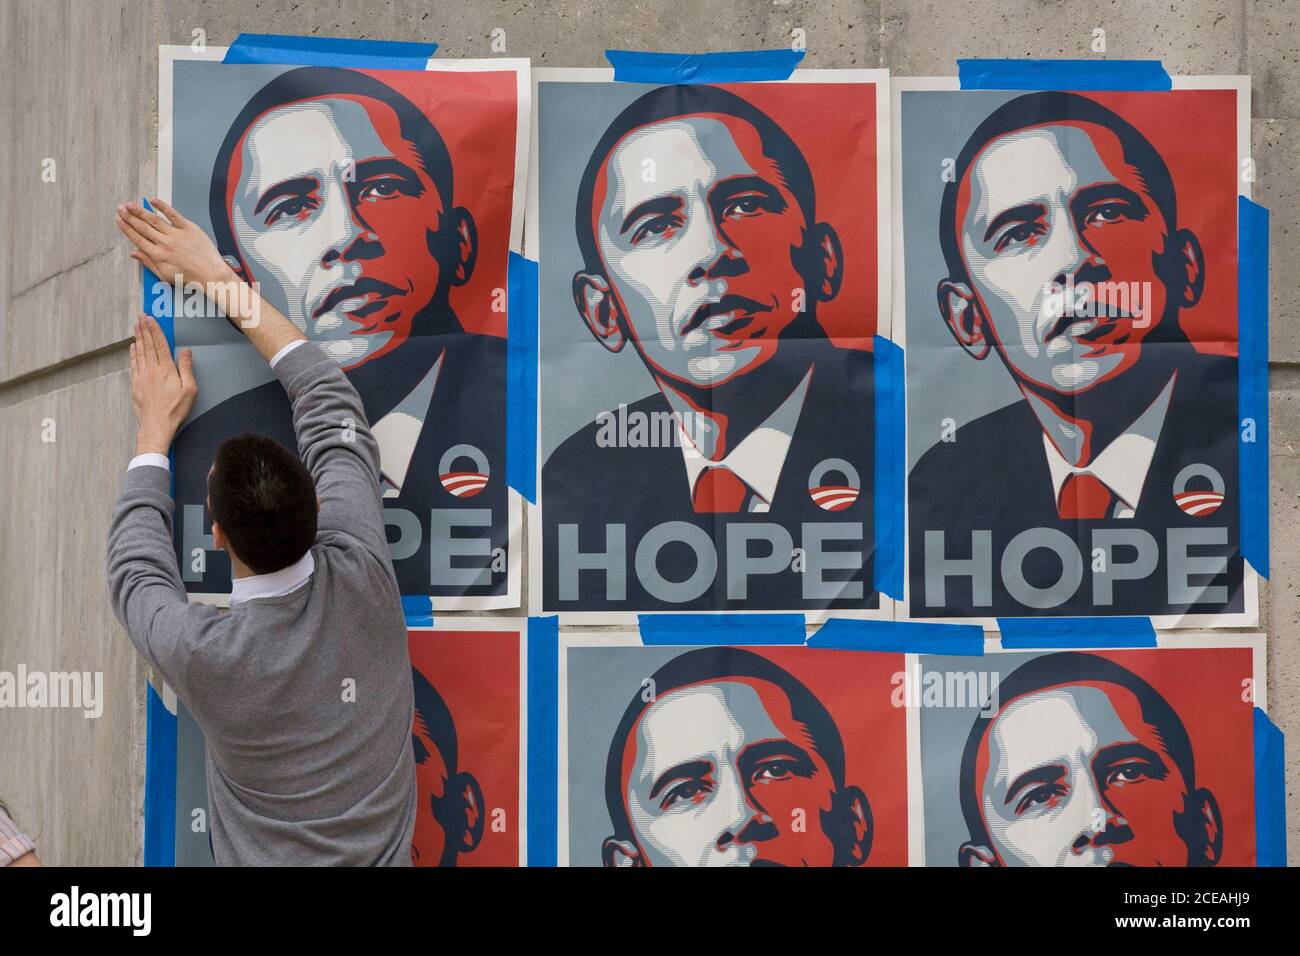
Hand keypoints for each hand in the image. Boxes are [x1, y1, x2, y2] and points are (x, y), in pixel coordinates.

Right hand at [116, 198, 234, 289]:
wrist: (211, 275)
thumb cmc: (190, 278)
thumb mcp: (165, 275)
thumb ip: (148, 263)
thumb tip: (134, 254)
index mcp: (158, 256)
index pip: (137, 239)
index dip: (126, 228)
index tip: (118, 220)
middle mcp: (165, 244)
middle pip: (143, 227)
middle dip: (129, 217)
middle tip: (120, 208)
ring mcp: (177, 235)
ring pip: (154, 220)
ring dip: (140, 211)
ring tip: (130, 204)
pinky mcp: (189, 229)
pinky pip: (173, 215)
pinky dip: (162, 206)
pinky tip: (153, 200)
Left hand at [130, 313, 196, 455]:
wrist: (156, 425)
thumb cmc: (175, 409)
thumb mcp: (189, 389)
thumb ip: (187, 368)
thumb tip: (186, 351)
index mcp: (166, 369)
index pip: (160, 344)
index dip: (155, 330)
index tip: (151, 318)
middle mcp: (152, 370)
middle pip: (147, 345)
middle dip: (144, 328)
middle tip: (140, 316)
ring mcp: (141, 376)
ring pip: (139, 352)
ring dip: (138, 337)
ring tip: (136, 326)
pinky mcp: (136, 384)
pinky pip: (133, 364)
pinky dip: (133, 353)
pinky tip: (133, 346)